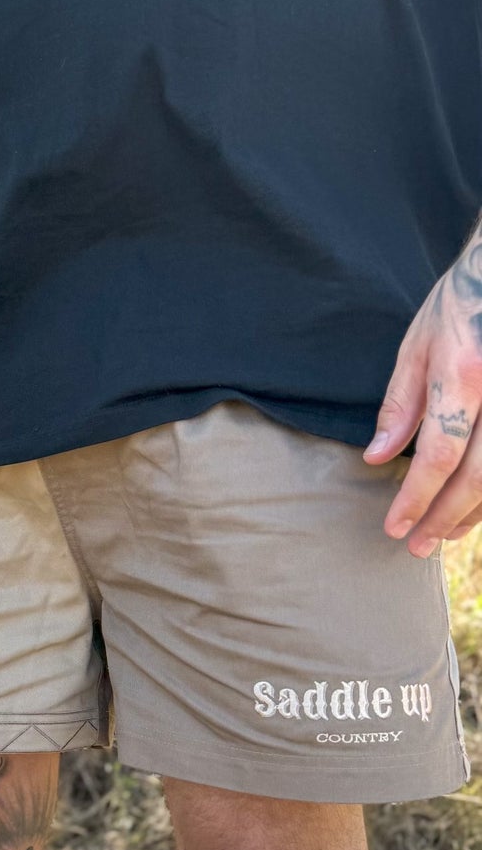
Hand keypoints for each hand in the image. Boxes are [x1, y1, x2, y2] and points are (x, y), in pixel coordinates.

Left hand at [368, 247, 481, 554]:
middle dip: (444, 517)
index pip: (439, 453)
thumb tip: (377, 457)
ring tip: (444, 534)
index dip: (416, 497)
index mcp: (464, 374)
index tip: (394, 526)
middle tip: (416, 546)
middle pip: (477, 475)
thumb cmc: (463, 302)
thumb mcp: (420, 343)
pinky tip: (475, 508)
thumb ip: (400, 404)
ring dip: (474, 512)